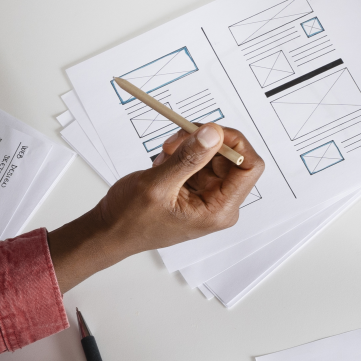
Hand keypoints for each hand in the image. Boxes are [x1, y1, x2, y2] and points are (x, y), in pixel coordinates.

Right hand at [47, 124, 263, 293]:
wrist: (111, 230)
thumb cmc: (131, 219)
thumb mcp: (158, 185)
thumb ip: (188, 158)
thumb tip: (214, 133)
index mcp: (219, 209)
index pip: (249, 167)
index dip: (234, 143)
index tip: (209, 130)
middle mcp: (218, 203)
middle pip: (230, 157)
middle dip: (204, 142)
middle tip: (176, 140)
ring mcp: (207, 195)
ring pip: (212, 154)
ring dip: (188, 148)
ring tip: (165, 157)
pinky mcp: (194, 188)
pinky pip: (197, 159)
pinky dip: (180, 154)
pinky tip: (162, 165)